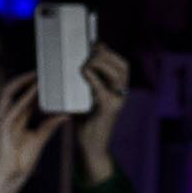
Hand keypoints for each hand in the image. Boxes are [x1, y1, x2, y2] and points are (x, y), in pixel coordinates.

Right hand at [0, 74, 66, 192]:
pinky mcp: (1, 128)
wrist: (9, 179)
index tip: (50, 77)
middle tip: (44, 69)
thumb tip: (66, 114)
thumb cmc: (21, 161)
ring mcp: (3, 120)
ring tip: (37, 74)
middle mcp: (8, 116)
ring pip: (9, 94)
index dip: (35, 85)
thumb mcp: (39, 139)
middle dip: (27, 78)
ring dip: (22, 82)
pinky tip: (33, 91)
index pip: (25, 96)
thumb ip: (50, 125)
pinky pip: (12, 108)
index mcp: (17, 118)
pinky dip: (23, 98)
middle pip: (15, 90)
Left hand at [77, 43, 130, 182]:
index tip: (95, 43)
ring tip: (86, 63)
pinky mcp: (108, 110)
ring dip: (101, 63)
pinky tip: (83, 72)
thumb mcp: (85, 100)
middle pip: (122, 66)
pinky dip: (93, 78)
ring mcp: (117, 102)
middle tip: (89, 52)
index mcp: (118, 90)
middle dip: (106, 55)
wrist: (91, 149)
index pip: (121, 64)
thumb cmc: (85, 124)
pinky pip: (103, 89)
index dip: (110, 52)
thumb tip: (69, 67)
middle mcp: (121, 94)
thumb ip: (82, 85)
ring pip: (116, 74)